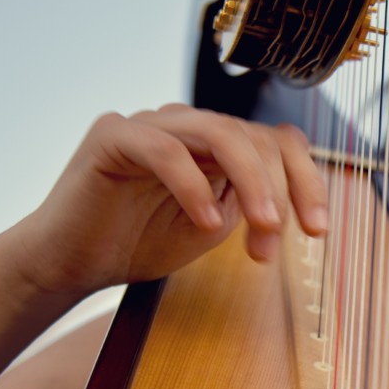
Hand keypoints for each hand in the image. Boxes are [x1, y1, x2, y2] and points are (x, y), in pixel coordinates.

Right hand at [3, 104, 328, 298]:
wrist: (70, 264)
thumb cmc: (137, 243)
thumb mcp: (211, 228)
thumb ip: (248, 205)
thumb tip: (292, 199)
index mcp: (214, 144)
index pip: (276, 141)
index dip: (306, 181)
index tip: (318, 230)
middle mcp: (186, 124)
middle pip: (255, 136)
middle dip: (280, 191)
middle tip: (279, 239)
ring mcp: (150, 124)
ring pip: (220, 133)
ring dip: (252, 183)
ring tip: (264, 226)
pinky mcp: (113, 135)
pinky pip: (166, 150)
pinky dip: (194, 187)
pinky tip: (207, 225)